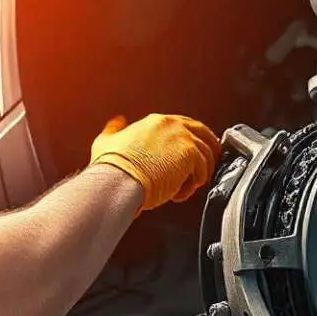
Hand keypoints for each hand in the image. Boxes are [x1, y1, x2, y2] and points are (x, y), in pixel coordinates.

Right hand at [89, 113, 219, 212]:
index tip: (194, 152)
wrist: (118, 179)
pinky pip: (202, 171)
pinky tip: (179, 193)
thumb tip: (117, 121)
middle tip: (206, 167)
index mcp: (157, 121)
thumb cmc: (111, 167)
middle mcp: (173, 125)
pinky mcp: (190, 155)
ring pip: (206, 155)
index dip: (192, 140)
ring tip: (187, 187)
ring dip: (199, 173)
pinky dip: (194, 185)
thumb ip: (115, 129)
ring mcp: (183, 139)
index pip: (185, 125)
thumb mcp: (107, 140)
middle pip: (204, 134)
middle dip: (209, 150)